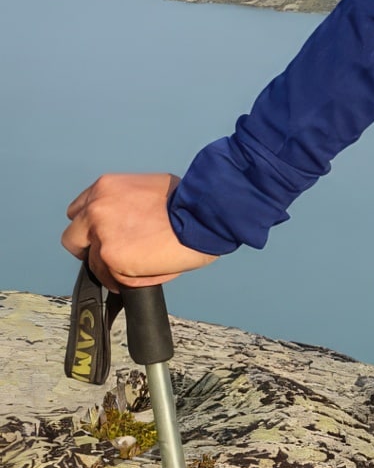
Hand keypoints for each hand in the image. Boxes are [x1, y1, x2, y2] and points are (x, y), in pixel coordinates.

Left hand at [62, 174, 218, 288]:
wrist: (206, 214)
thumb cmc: (189, 203)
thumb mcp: (149, 188)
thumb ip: (126, 204)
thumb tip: (125, 224)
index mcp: (106, 188)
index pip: (79, 212)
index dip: (92, 227)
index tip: (105, 235)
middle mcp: (97, 209)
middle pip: (73, 239)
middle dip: (92, 249)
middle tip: (114, 255)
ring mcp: (101, 235)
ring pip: (95, 264)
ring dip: (116, 267)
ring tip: (145, 263)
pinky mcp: (112, 258)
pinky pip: (114, 278)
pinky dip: (131, 279)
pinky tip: (150, 270)